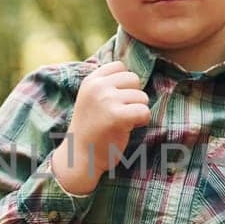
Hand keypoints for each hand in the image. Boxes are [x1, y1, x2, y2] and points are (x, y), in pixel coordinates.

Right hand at [54, 62, 150, 194]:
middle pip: (134, 79)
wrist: (80, 157)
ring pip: (142, 97)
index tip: (115, 101)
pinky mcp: (117, 116)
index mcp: (91, 80)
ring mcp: (106, 100)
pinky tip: (128, 128)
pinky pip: (144, 111)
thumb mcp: (92, 98)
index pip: (120, 66)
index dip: (125, 84)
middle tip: (120, 113)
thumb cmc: (91, 129)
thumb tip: (133, 73)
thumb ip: (106, 84)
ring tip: (121, 122)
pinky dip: (142, 121)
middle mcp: (98, 87)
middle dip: (133, 97)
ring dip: (137, 111)